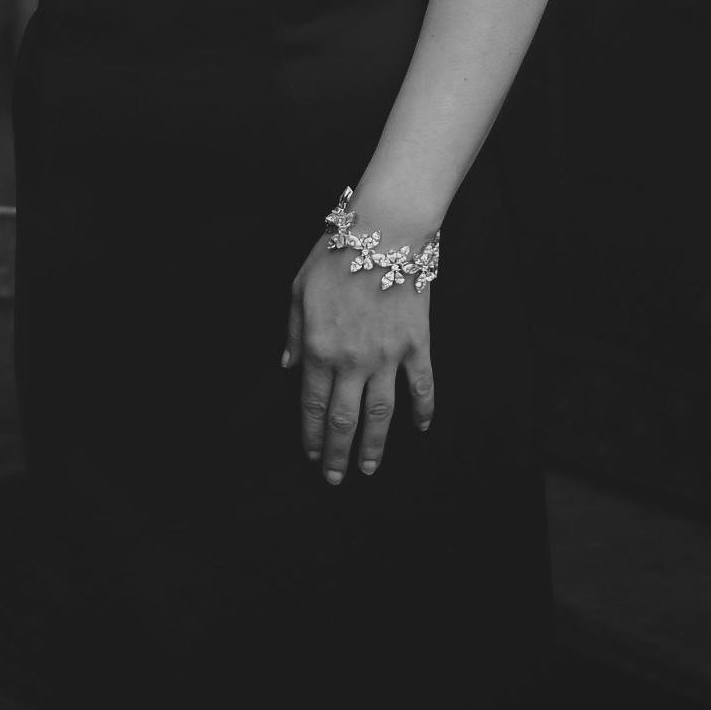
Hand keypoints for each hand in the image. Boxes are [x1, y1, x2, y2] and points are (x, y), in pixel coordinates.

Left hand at [282, 233, 435, 482]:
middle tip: (336, 478)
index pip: (313, 405)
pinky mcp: (417, 346)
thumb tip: (288, 367)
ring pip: (380, 415)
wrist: (385, 231)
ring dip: (374, 445)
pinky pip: (422, 386)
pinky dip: (423, 411)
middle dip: (338, 453)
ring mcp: (388, 357)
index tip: (311, 456)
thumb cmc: (336, 254)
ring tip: (369, 468)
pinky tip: (420, 428)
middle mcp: (352, 361)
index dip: (311, 435)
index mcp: (319, 348)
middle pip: (344, 420)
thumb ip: (293, 332)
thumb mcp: (298, 289)